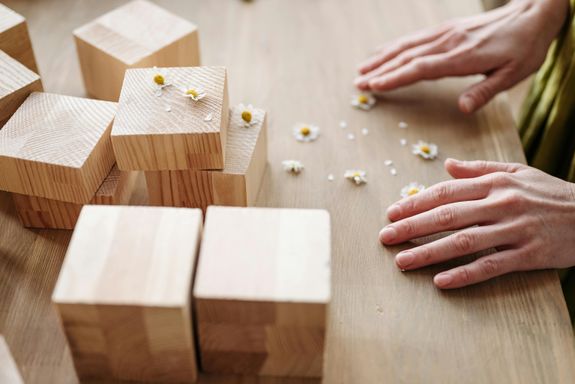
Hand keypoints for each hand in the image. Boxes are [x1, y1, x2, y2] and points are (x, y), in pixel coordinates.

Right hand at [355, 0, 568, 112]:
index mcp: (463, 57)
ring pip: (407, 46)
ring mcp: (446, 33)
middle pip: (407, 57)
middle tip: (358, 84)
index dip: (396, 78)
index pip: (421, 68)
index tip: (375, 87)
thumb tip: (462, 109)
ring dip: (382, 58)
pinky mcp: (447, 29)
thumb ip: (485, 91)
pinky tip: (383, 52)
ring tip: (361, 70)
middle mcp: (449, 43)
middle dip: (380, 70)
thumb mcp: (513, 74)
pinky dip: (395, 46)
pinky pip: (415, 38)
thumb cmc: (525, 47)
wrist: (533, 13)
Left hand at [379, 159, 574, 288]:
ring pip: (464, 242)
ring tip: (402, 261)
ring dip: (429, 253)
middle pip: (448, 217)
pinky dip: (465, 274)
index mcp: (495, 183)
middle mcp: (501, 204)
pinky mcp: (530, 255)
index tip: (391, 213)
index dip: (415, 203)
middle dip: (412, 228)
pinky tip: (441, 282)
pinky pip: (491, 266)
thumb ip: (479, 169)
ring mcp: (515, 230)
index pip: (445, 193)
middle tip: (385, 238)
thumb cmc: (549, 193)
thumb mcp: (517, 172)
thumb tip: (447, 165)